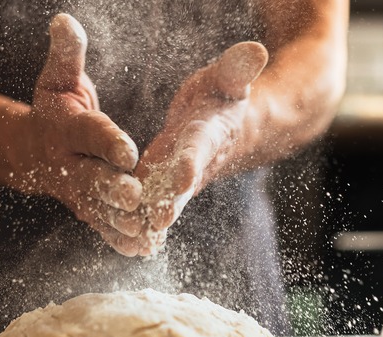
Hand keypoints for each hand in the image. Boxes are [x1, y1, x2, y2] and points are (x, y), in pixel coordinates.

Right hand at [4, 14, 143, 255]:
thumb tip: (64, 20)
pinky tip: (141, 249)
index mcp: (66, 129)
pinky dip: (118, 238)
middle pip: (91, 177)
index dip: (107, 140)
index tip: (128, 149)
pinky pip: (101, 225)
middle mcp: (68, 164)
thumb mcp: (58, 78)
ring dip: (119, 221)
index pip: (88, 134)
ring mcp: (75, 191)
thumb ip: (67, 54)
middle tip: (136, 196)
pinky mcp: (84, 209)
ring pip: (98, 208)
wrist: (30, 150)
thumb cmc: (54, 108)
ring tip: (144, 230)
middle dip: (112, 188)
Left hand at [133, 42, 268, 255]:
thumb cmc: (223, 96)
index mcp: (209, 133)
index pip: (200, 148)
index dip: (191, 162)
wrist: (228, 126)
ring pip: (164, 201)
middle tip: (157, 222)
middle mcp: (195, 161)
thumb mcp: (228, 78)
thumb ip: (237, 68)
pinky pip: (153, 204)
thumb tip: (256, 49)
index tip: (182, 177)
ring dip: (151, 219)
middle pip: (182, 185)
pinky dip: (143, 222)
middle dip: (170, 203)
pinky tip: (127, 241)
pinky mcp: (164, 184)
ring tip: (135, 239)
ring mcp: (179, 177)